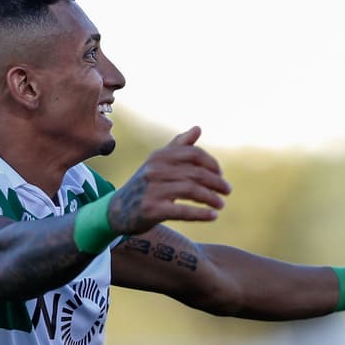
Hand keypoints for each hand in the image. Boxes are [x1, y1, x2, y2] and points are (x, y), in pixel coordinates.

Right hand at [107, 127, 231, 235]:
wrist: (116, 211)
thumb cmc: (144, 184)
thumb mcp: (158, 163)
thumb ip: (178, 146)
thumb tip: (198, 128)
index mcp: (159, 156)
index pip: (193, 154)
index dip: (211, 163)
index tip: (220, 174)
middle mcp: (155, 170)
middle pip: (196, 173)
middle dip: (216, 182)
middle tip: (227, 191)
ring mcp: (152, 190)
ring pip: (192, 191)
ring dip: (211, 198)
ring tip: (221, 205)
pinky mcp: (152, 210)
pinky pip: (183, 210)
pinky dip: (201, 213)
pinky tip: (213, 216)